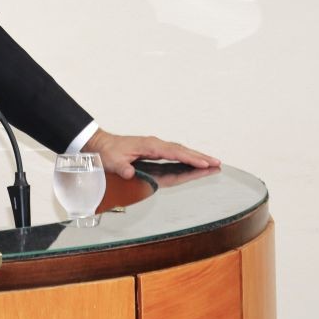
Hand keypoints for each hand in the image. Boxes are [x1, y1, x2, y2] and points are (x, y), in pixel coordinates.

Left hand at [81, 129, 219, 179]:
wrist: (101, 144)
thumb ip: (122, 168)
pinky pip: (175, 155)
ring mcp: (156, 147)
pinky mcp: (155, 151)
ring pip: (180, 152)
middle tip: (217, 164)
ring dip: (196, 158)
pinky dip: (187, 158)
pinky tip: (195, 164)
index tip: (203, 163)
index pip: (173, 152)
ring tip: (213, 164)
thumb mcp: (113, 161)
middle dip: (200, 157)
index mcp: (149, 146)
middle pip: (182, 151)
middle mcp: (155, 145)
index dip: (189, 158)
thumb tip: (130, 174)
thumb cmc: (107, 152)